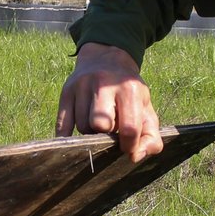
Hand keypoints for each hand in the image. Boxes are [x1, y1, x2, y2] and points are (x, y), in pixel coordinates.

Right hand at [55, 43, 163, 160]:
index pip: (129, 128)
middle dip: (106, 135)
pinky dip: (68, 136)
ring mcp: (82, 86)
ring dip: (90, 133)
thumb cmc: (129, 92)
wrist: (106, 59)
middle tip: (111, 130)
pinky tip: (78, 136)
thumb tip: (135, 156)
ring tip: (98, 123)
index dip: (129, 146)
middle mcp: (104, 84)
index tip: (127, 148)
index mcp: (129, 89)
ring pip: (82, 126)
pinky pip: (63, 125)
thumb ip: (151, 137)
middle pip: (100, 125)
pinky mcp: (66, 91)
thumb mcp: (146, 108)